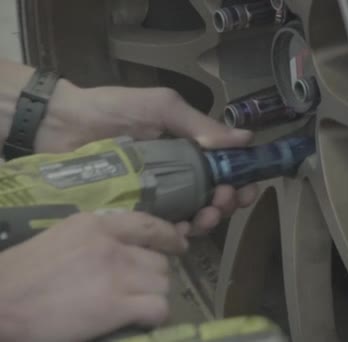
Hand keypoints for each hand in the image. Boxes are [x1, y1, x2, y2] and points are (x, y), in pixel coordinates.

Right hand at [0, 212, 188, 341]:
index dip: (168, 236)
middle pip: (158, 260)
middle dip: (154, 275)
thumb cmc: (22, 274)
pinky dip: (155, 315)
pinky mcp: (115, 306)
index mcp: (95, 225)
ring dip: (154, 294)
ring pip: (162, 283)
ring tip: (136, 304)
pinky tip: (142, 319)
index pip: (147, 225)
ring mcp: (116, 274)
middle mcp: (111, 245)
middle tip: (140, 287)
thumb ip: (96, 237)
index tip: (178, 243)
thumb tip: (126, 246)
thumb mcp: (62, 238)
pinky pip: (158, 307)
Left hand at [36, 81, 257, 233]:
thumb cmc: (115, 110)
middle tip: (224, 201)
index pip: (223, 169)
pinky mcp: (137, 212)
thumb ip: (200, 124)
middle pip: (214, 197)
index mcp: (187, 150)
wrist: (62, 124)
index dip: (241, 181)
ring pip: (193, 216)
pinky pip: (163, 230)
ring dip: (209, 220)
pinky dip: (179, 234)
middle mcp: (177, 175)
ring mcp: (157, 196)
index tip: (248, 189)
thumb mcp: (162, 108)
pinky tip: (183, 232)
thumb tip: (245, 138)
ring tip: (206, 216)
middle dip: (228, 203)